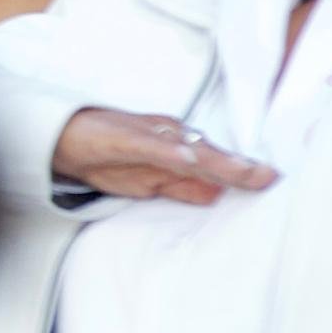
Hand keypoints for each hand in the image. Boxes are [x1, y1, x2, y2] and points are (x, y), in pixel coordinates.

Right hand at [50, 108, 277, 203]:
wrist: (58, 137)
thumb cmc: (103, 152)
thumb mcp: (146, 179)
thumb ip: (180, 186)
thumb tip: (217, 195)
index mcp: (175, 149)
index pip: (215, 164)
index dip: (243, 173)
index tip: (272, 182)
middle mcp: (167, 139)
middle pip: (210, 156)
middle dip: (240, 169)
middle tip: (271, 178)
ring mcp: (146, 137)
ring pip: (188, 150)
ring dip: (218, 161)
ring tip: (246, 172)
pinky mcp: (123, 138)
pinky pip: (150, 147)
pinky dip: (170, 153)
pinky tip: (188, 160)